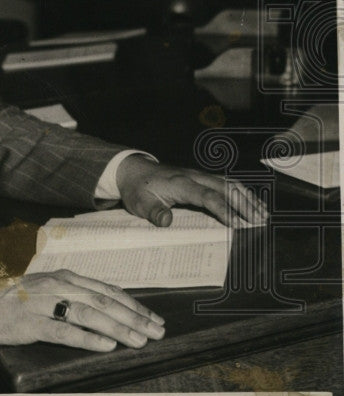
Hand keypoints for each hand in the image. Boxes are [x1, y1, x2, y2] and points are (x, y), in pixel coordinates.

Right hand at [0, 270, 164, 349]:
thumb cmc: (13, 302)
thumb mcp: (46, 291)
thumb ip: (72, 296)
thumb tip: (107, 310)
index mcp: (64, 278)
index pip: (107, 291)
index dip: (134, 305)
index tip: (154, 318)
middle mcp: (57, 286)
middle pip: (104, 302)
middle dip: (135, 318)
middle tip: (158, 332)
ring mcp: (44, 303)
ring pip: (90, 315)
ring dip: (119, 328)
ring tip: (140, 340)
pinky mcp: (31, 322)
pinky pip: (63, 331)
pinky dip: (87, 338)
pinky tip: (106, 345)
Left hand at [116, 154, 268, 227]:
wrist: (133, 170)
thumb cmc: (137, 189)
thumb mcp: (139, 203)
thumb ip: (153, 212)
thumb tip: (166, 221)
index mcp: (180, 184)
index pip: (207, 196)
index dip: (223, 210)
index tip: (238, 224)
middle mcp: (193, 177)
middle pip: (224, 187)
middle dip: (244, 204)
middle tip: (260, 222)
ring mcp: (199, 175)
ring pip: (228, 183)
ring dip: (247, 197)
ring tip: (262, 214)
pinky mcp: (201, 178)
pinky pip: (225, 183)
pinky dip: (241, 192)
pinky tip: (251, 203)